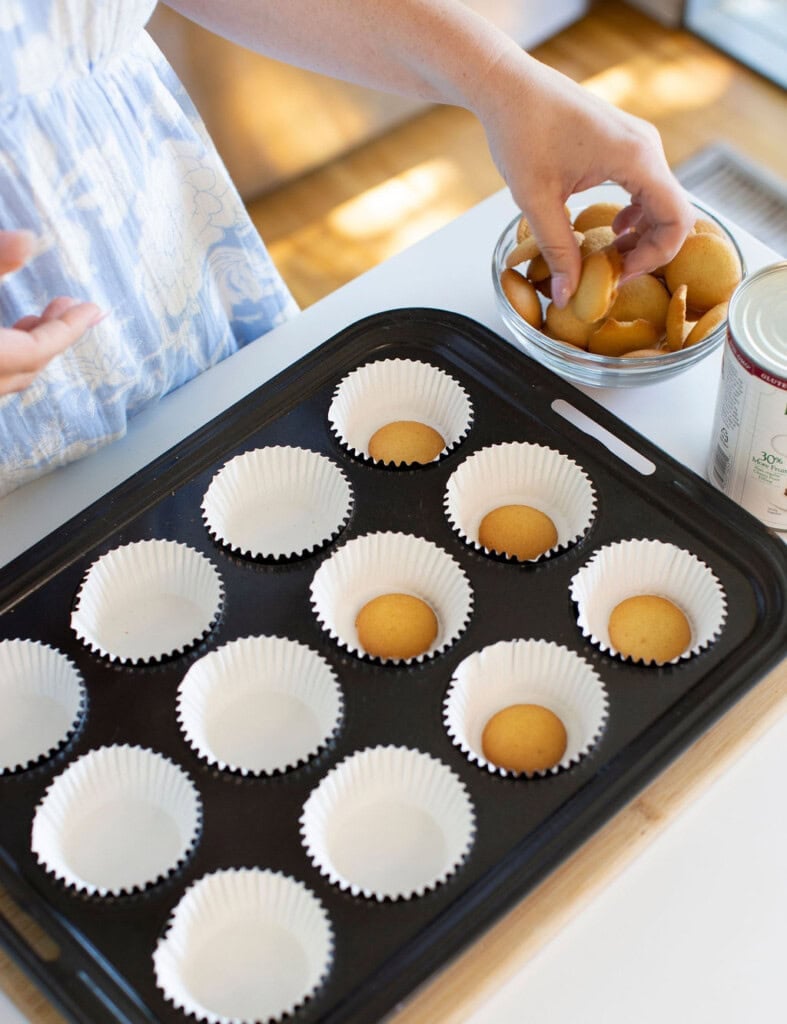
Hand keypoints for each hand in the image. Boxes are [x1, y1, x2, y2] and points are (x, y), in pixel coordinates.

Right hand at [0, 230, 102, 395]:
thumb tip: (28, 239)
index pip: (35, 351)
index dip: (66, 330)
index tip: (92, 310)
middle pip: (25, 368)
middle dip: (53, 337)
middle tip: (74, 308)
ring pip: (7, 376)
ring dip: (28, 348)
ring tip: (40, 317)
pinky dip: (7, 357)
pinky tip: (6, 335)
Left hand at [477, 54, 694, 305]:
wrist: (509, 86)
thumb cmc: (521, 132)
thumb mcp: (536, 201)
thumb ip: (558, 250)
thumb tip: (568, 296)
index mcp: (635, 157)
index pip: (678, 218)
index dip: (656, 256)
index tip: (620, 275)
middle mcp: (647, 147)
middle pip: (674, 212)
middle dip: (649, 250)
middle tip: (613, 274)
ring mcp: (639, 142)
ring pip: (661, 200)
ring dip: (642, 234)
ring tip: (610, 257)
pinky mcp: (626, 143)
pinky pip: (646, 186)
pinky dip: (636, 214)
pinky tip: (612, 229)